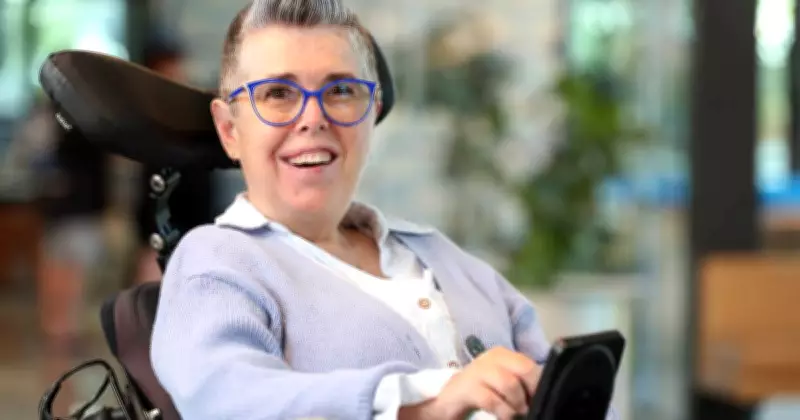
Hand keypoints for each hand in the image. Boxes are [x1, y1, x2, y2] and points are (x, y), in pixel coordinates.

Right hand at [404, 347, 540, 419]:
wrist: (447, 400)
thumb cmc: (481, 392)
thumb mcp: (502, 384)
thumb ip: (521, 383)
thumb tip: (543, 394)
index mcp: (504, 355)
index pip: (531, 365)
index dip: (539, 385)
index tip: (539, 400)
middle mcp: (492, 357)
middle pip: (523, 370)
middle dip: (530, 393)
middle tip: (526, 408)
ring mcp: (478, 371)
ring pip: (509, 384)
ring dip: (516, 404)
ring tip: (514, 414)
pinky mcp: (467, 387)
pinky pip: (492, 399)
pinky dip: (502, 411)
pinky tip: (502, 416)